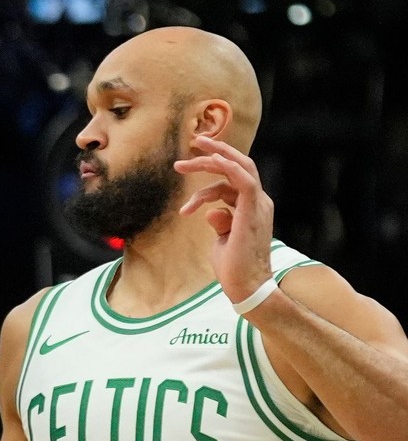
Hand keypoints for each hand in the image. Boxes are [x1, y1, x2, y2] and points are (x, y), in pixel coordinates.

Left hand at [175, 135, 273, 302]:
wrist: (246, 287)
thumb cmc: (234, 268)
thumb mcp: (223, 240)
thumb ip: (220, 223)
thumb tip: (210, 212)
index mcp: (252, 207)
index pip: (232, 180)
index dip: (209, 173)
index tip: (185, 169)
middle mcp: (258, 202)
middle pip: (238, 167)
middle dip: (212, 155)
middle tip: (185, 153)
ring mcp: (258, 206)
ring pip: (238, 169)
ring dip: (210, 161)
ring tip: (182, 164)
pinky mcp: (252, 212)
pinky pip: (244, 181)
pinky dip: (228, 168)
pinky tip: (210, 161)